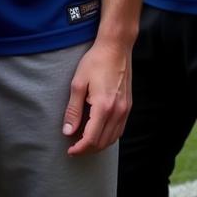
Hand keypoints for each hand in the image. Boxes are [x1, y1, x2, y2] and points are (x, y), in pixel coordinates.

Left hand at [62, 38, 131, 155]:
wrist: (116, 46)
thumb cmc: (96, 61)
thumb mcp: (78, 83)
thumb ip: (73, 110)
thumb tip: (68, 131)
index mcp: (103, 106)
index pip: (91, 139)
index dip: (79, 148)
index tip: (70, 150)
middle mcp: (117, 111)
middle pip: (102, 142)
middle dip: (87, 149)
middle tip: (75, 147)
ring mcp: (125, 108)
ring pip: (113, 138)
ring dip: (98, 144)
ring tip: (85, 141)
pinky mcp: (128, 105)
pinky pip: (120, 129)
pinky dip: (109, 136)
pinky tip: (99, 131)